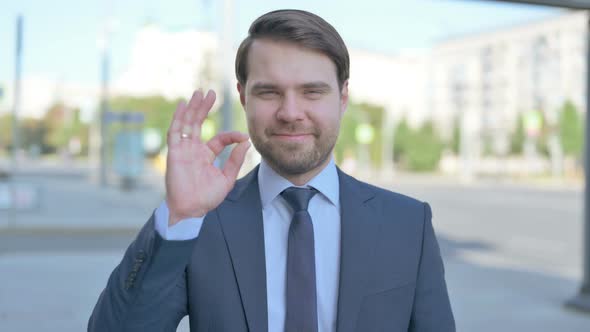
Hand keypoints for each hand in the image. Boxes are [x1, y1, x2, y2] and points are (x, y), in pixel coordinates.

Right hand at [165, 89, 250, 225]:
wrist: (191, 210)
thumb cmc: (206, 198)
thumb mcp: (227, 178)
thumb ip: (236, 160)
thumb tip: (246, 143)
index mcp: (206, 155)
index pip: (219, 139)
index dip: (231, 136)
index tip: (244, 137)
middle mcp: (194, 150)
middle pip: (199, 124)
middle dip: (204, 108)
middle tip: (212, 93)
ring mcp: (183, 150)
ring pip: (187, 123)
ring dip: (193, 108)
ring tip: (199, 93)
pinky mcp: (174, 152)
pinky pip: (175, 132)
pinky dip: (179, 118)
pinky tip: (184, 105)